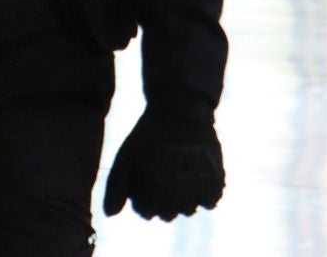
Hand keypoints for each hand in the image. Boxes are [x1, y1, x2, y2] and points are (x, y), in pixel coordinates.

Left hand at [101, 112, 223, 220]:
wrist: (181, 111)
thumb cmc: (148, 135)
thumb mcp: (125, 157)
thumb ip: (115, 187)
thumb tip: (109, 215)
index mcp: (154, 189)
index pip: (145, 213)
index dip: (141, 198)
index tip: (142, 181)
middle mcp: (178, 193)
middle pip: (167, 215)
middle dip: (160, 201)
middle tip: (160, 179)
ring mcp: (199, 188)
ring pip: (189, 211)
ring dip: (181, 200)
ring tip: (176, 176)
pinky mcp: (217, 181)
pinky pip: (210, 202)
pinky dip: (203, 195)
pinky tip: (194, 177)